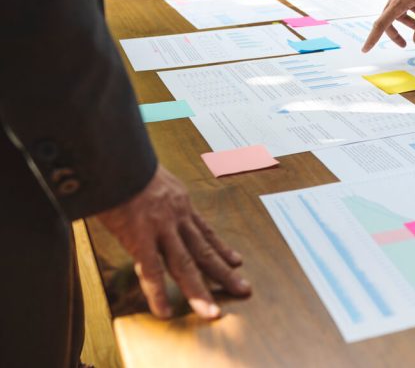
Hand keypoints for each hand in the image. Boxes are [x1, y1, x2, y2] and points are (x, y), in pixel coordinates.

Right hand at [96, 165, 250, 319]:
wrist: (117, 155)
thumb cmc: (127, 165)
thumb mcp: (152, 177)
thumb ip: (155, 195)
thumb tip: (149, 201)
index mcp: (180, 203)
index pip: (205, 231)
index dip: (222, 248)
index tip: (236, 262)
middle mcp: (177, 216)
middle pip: (204, 251)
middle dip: (224, 273)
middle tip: (244, 290)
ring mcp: (160, 227)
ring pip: (185, 265)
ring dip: (199, 291)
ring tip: (213, 313)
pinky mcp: (139, 236)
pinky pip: (151, 270)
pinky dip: (158, 292)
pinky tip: (165, 311)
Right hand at [362, 0, 414, 50]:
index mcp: (398, 3)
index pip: (381, 25)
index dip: (372, 38)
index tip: (365, 49)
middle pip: (388, 22)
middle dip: (396, 34)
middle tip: (406, 44)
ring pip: (398, 14)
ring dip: (409, 23)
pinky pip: (404, 6)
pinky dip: (413, 12)